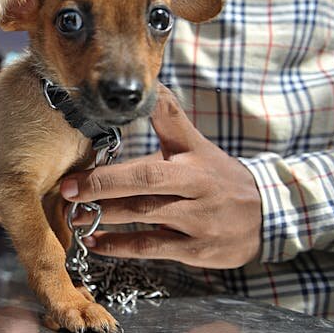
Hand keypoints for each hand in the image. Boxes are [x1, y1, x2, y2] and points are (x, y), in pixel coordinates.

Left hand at [60, 84, 261, 268]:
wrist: (266, 214)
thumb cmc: (218, 175)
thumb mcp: (196, 144)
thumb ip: (169, 116)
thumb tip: (150, 82)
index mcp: (192, 162)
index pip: (148, 163)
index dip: (110, 170)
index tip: (75, 172)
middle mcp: (197, 190)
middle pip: (144, 187)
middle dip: (101, 189)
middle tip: (67, 192)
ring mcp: (200, 222)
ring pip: (146, 218)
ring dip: (106, 218)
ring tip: (74, 218)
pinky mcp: (199, 250)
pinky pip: (154, 249)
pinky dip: (122, 247)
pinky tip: (97, 243)